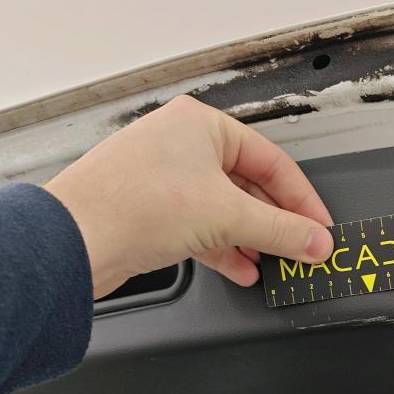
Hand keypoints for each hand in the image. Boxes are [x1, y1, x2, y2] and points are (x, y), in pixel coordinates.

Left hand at [44, 95, 333, 297]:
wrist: (74, 241)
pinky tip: (240, 269)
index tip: (319, 228)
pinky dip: (222, 248)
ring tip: (273, 263)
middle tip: (300, 248)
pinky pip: (198, 226)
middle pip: (247, 185)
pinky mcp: (148, 210)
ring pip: (222, 209)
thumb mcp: (228, 217)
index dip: (302, 199)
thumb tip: (315, 241)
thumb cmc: (133, 205)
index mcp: (201, 124)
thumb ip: (282, 231)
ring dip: (250, 239)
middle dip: (274, 223)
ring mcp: (161, 177)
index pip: (271, 161)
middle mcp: (180, 144)